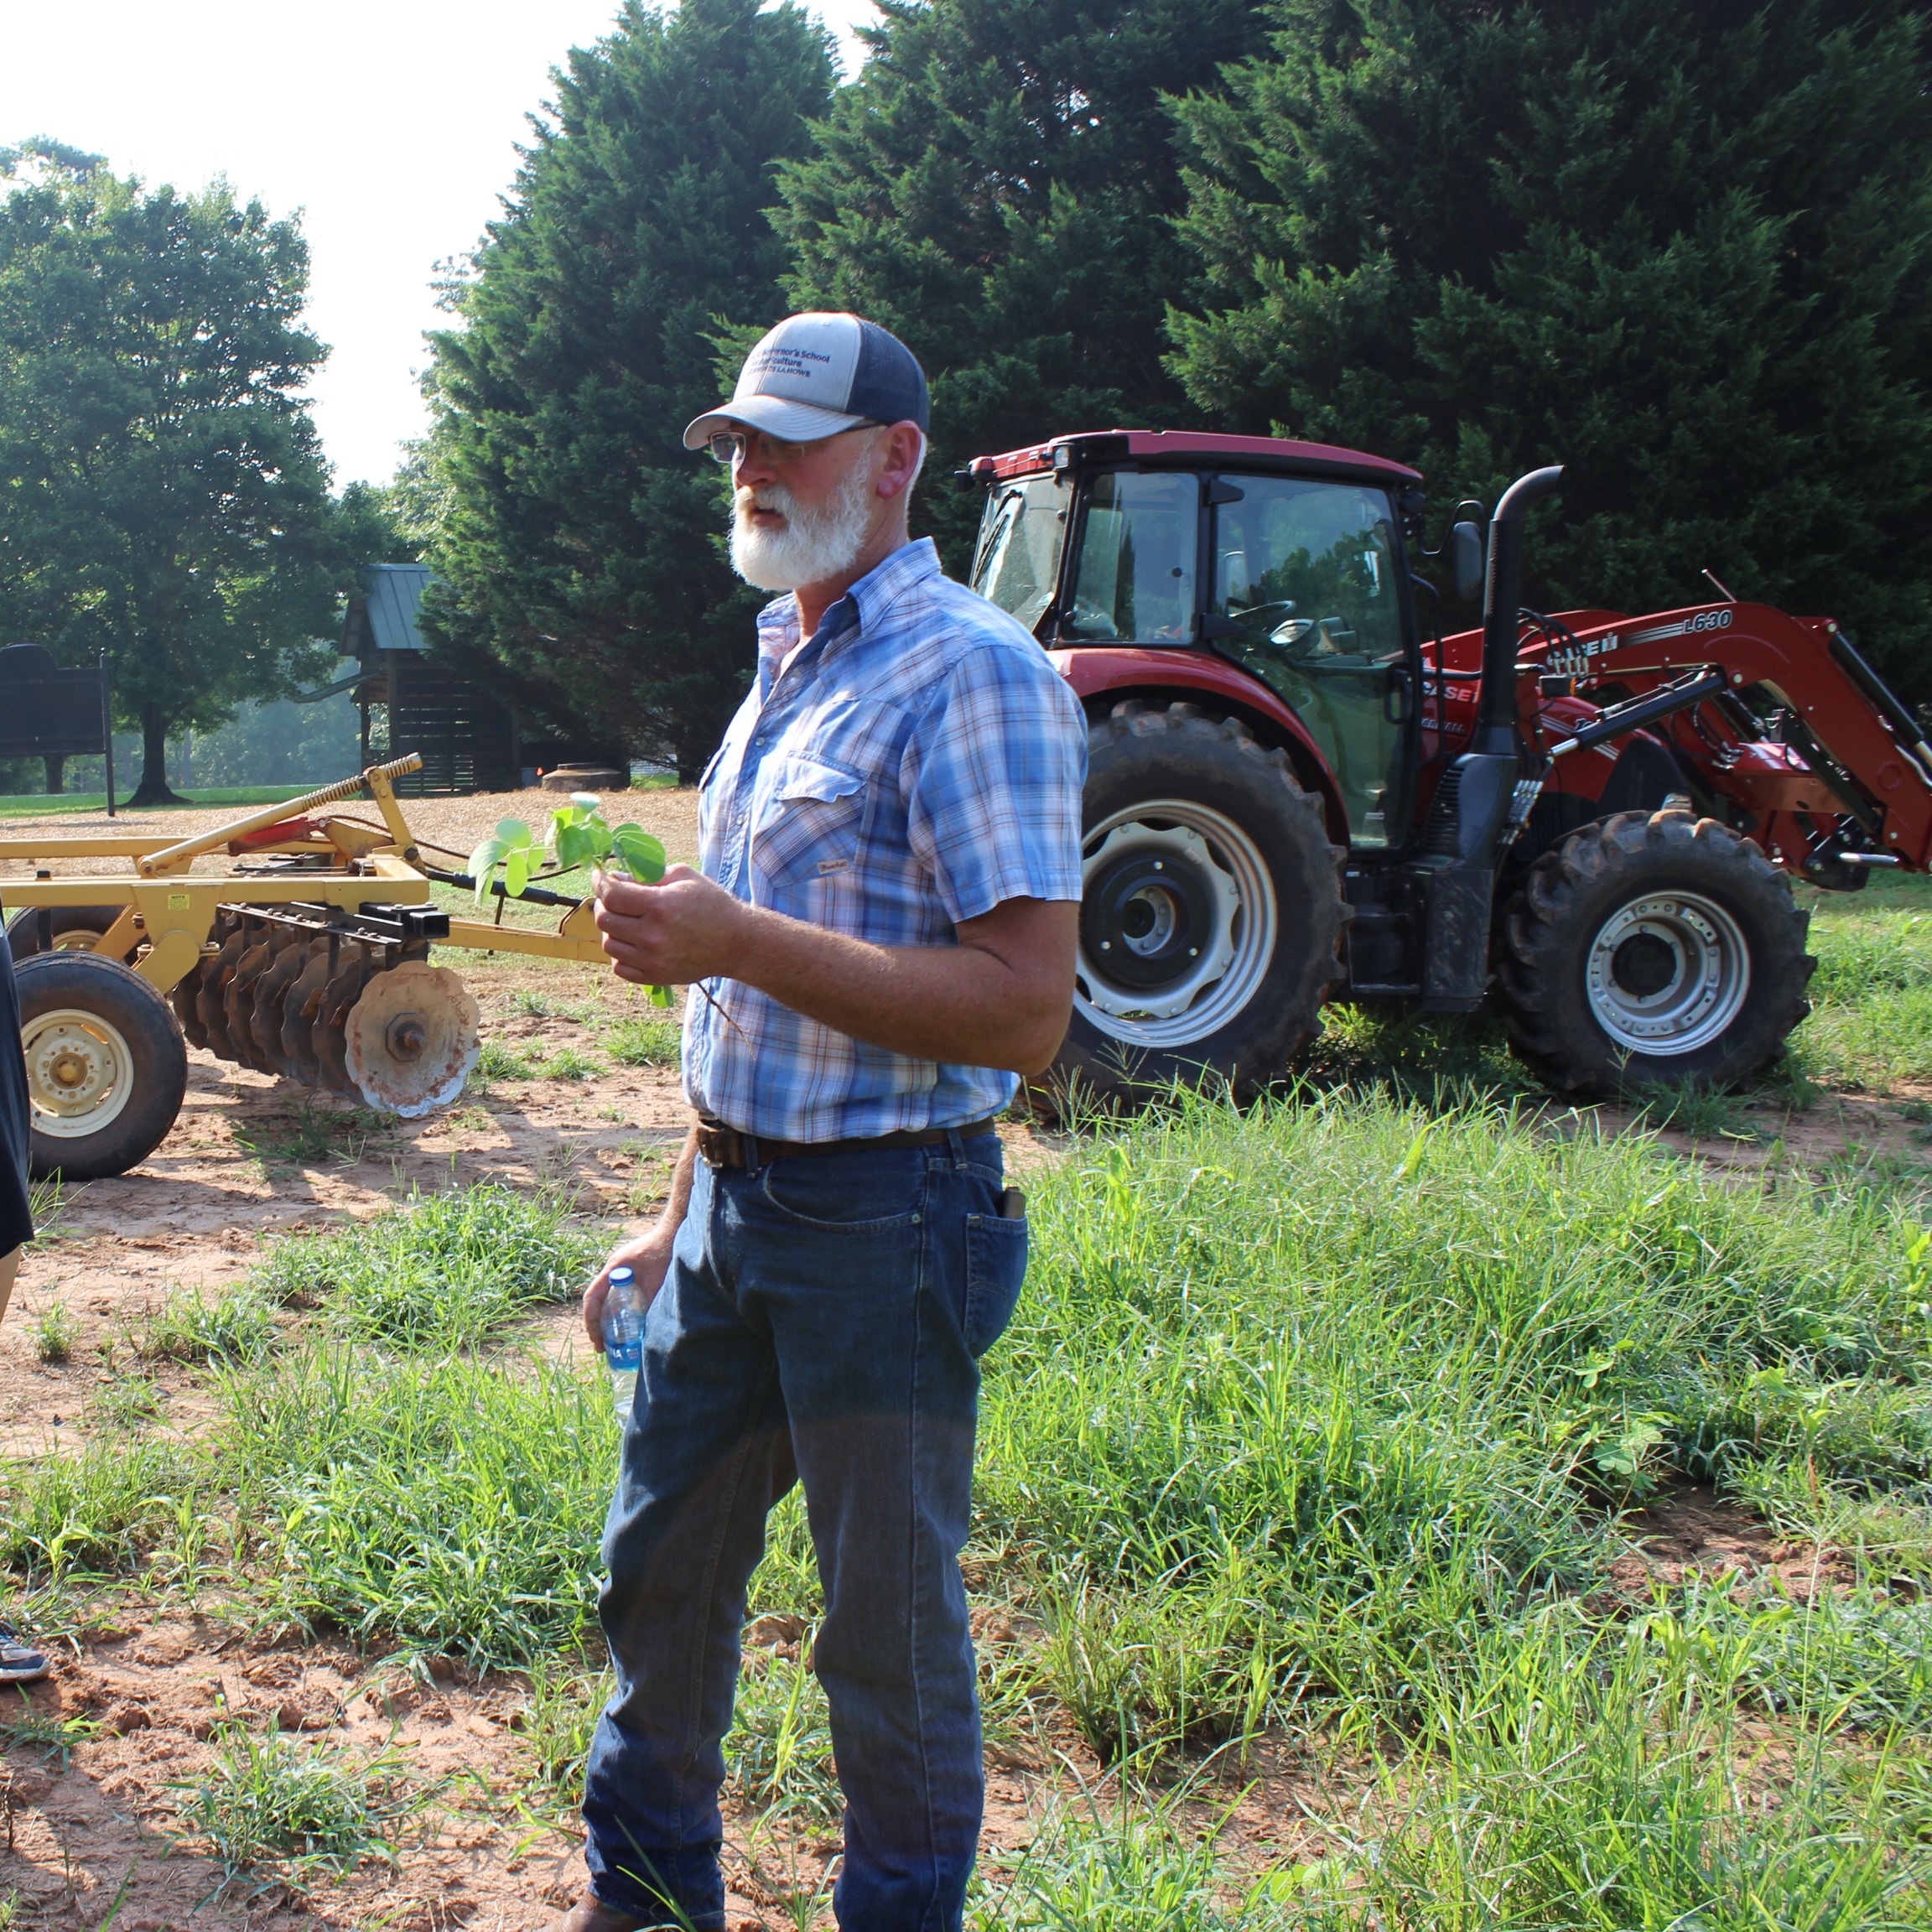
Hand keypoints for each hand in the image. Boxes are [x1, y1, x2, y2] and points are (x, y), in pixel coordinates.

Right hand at [583, 1229, 674, 1351]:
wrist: (676, 1232)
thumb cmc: (665, 1252)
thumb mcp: (657, 1281)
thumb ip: (649, 1302)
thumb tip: (645, 1330)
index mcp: (614, 1269)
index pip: (592, 1298)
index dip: (591, 1321)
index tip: (596, 1340)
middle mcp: (613, 1269)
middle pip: (596, 1299)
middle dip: (596, 1324)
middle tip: (601, 1346)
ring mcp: (622, 1269)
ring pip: (606, 1297)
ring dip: (605, 1317)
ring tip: (611, 1340)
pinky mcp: (632, 1271)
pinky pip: (618, 1293)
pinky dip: (617, 1308)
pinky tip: (626, 1322)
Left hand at [594, 865, 749, 987]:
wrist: (735, 943)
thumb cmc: (711, 905)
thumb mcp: (684, 877)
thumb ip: (648, 875)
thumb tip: (616, 878)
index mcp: (660, 906)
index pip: (612, 895)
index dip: (600, 883)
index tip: (600, 877)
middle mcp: (653, 935)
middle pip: (604, 920)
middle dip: (603, 904)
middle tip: (612, 898)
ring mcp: (653, 959)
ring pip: (608, 945)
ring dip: (611, 930)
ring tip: (625, 921)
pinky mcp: (655, 977)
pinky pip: (619, 967)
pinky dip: (620, 954)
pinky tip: (632, 943)